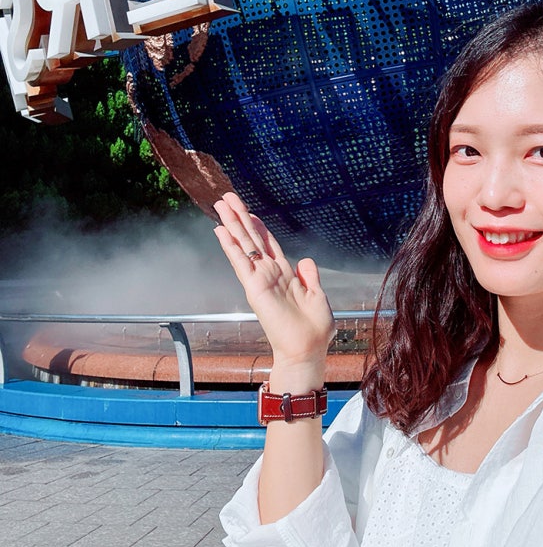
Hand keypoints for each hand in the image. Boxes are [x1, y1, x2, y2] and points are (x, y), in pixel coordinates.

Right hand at [213, 193, 333, 374]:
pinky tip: (221, 231)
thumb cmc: (313, 329)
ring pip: (244, 244)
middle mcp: (269, 273)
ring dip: (232, 223)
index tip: (250, 210)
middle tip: (227, 197)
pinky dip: (230, 246)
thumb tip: (304, 259)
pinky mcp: (255, 288)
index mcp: (285, 274)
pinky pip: (241, 262)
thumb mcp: (318, 295)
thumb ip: (310, 276)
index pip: (268, 243)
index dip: (259, 226)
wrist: (307, 349)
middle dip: (240, 216)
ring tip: (221, 204)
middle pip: (252, 238)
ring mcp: (260, 279)